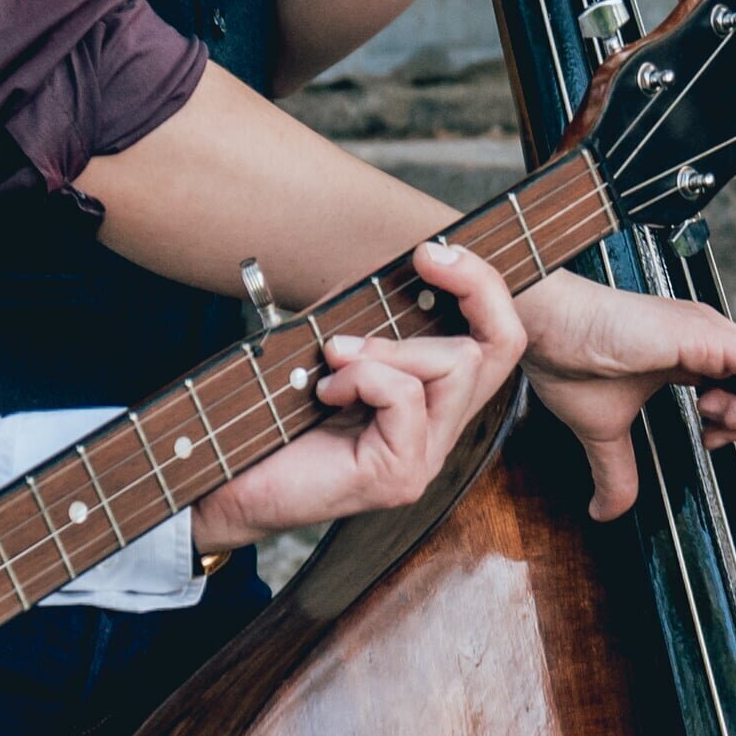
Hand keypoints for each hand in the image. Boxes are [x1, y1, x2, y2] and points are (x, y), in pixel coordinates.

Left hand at [188, 239, 529, 549]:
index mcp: (433, 400)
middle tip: (408, 272)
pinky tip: (325, 393)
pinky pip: (404, 394)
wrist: (234, 483)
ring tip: (335, 361)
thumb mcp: (337, 346)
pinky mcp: (400, 474)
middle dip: (455, 298)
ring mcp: (426, 458)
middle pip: (497, 347)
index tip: (433, 252)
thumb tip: (408, 265)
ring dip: (388, 347)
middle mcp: (441, 432)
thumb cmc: (278, 417)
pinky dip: (361, 377)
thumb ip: (375, 317)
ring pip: (455, 365)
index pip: (501, 340)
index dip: (484, 286)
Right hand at [517, 272, 735, 518]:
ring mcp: (713, 333)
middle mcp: (711, 337)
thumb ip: (615, 471)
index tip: (705, 436)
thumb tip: (602, 513)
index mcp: (695, 352)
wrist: (548, 327)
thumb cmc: (568, 361)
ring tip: (711, 417)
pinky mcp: (708, 335)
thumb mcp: (603, 430)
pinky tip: (711, 413)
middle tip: (714, 428)